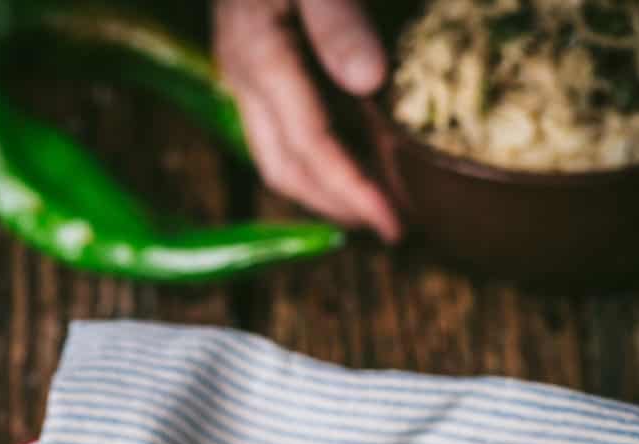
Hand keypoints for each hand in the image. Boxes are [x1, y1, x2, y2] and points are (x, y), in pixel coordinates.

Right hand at [214, 0, 400, 240]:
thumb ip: (337, 19)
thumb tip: (368, 81)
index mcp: (259, 55)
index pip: (310, 145)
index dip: (353, 190)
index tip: (394, 224)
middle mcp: (243, 77)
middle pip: (286, 170)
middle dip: (339, 207)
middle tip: (394, 228)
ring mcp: (243, 77)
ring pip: (278, 162)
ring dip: (326, 195)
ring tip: (376, 210)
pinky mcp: (253, 71)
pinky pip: (280, 138)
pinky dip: (318, 166)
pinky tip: (354, 168)